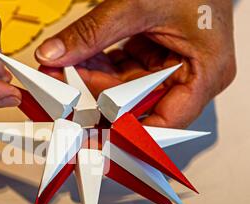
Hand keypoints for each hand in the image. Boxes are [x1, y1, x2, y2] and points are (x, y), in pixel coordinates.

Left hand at [35, 0, 235, 127]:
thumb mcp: (139, 4)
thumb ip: (93, 33)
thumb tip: (53, 55)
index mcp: (205, 74)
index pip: (163, 123)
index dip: (124, 134)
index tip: (89, 136)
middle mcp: (189, 78)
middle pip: (136, 107)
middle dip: (95, 101)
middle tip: (60, 99)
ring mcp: (170, 70)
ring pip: (123, 91)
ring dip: (89, 82)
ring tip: (57, 76)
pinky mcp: (154, 60)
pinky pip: (121, 72)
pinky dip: (97, 67)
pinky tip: (72, 64)